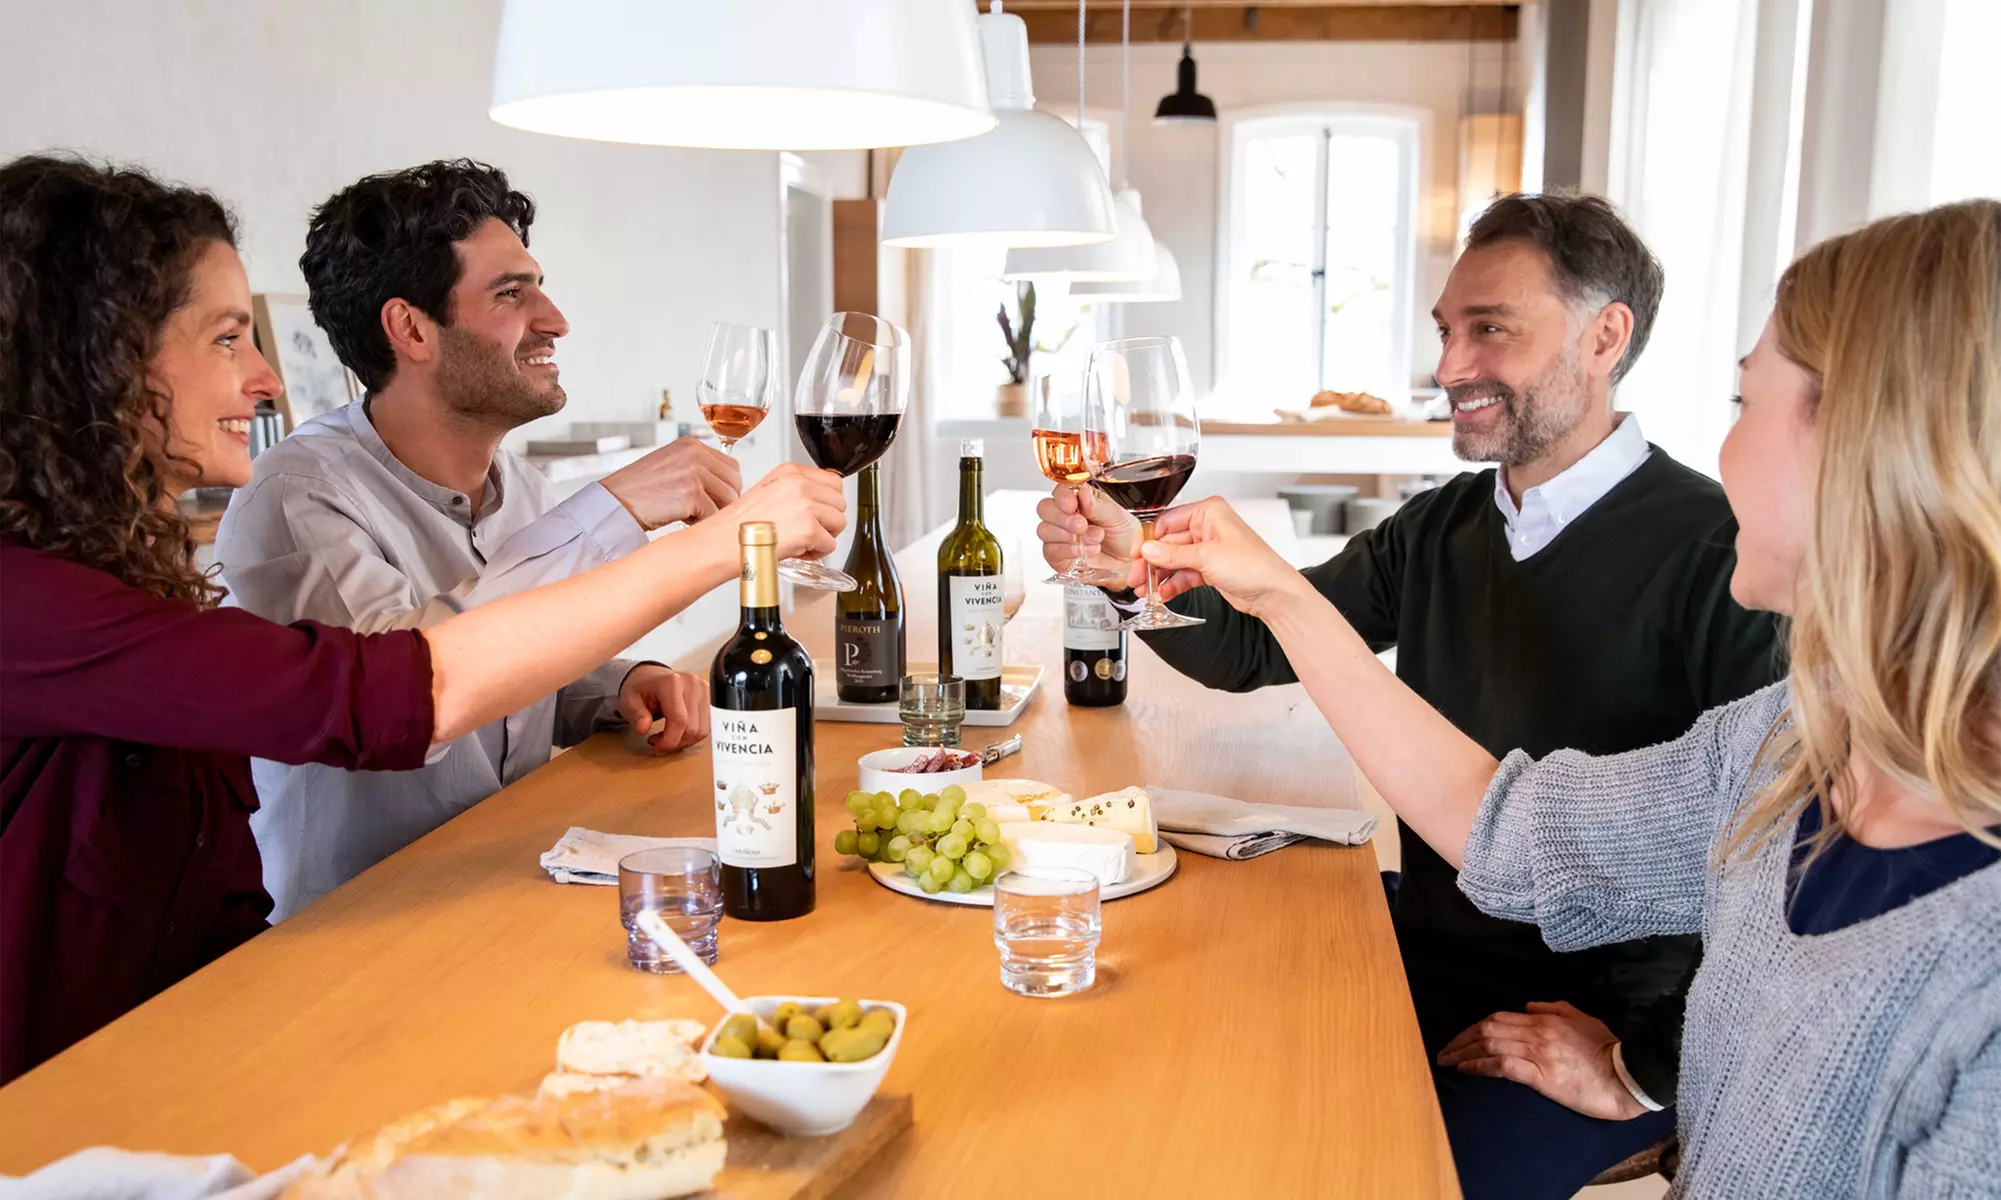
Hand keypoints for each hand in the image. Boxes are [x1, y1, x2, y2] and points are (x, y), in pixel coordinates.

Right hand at [601, 438, 742, 530]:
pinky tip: (683, 520)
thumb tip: (728, 489)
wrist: (615, 502)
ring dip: (713, 512)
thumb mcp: (672, 466)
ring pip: (729, 499)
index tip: (712, 499)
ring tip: (690, 514)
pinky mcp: (692, 493)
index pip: (731, 466)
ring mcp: (695, 472)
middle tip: (701, 511)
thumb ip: (698, 469)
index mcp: (692, 444)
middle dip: (723, 501)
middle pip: (734, 482)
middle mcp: (696, 453)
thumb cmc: (640, 490)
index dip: (725, 487)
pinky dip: (702, 523)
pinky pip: (714, 515)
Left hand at [617, 665, 707, 753]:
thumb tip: (643, 728)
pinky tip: (679, 733)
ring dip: (685, 741)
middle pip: (692, 727)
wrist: (651, 677)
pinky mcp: (710, 698)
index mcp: (672, 682)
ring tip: (667, 737)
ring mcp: (703, 690)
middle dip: (675, 742)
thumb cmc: (641, 688)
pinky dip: (693, 735)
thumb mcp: (629, 701)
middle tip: (658, 743)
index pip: (680, 720)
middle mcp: (692, 684)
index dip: (670, 740)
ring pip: (702, 729)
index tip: (657, 747)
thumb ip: (636, 715)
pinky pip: (706, 726)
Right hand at [714, 463, 846, 561]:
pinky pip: (830, 544)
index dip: (827, 502)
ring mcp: (806, 505)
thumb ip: (794, 490)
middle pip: (840, 502)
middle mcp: (800, 484)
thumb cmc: (739, 524)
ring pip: (839, 522)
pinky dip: (817, 553)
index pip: (833, 481)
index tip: (817, 513)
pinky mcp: (809, 529)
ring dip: (825, 536)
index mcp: (790, 473)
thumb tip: (819, 501)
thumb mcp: (767, 492)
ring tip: (802, 542)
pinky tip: (798, 552)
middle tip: (808, 531)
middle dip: (828, 520)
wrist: (723, 541)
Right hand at [1035, 485, 1138, 578]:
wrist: (1129, 564)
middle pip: (1045, 509)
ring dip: (1069, 536)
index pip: (1059, 491)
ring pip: (1044, 530)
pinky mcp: (1057, 556)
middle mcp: (1065, 516)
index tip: (1071, 504)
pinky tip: (1084, 551)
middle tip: (1082, 525)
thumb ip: (1098, 504)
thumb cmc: (1124, 537)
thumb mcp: (1117, 516)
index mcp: (1079, 500)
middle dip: (1062, 518)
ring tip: (1094, 539)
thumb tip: (1082, 491)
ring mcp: (1059, 536)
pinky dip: (1068, 550)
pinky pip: (1050, 550)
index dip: (1062, 497)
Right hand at [1137, 497, 1312, 616]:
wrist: (1274, 593)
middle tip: (1137, 577)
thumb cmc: (1254, 566)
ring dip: (1159, 575)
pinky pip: (1184, 573)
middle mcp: (1208, 527)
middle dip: (1152, 562)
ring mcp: (1208, 548)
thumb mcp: (1207, 557)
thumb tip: (1147, 550)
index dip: (1149, 539)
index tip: (1137, 555)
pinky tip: (1163, 593)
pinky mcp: (1210, 568)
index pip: (1167, 521)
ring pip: (1174, 560)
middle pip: (1168, 543)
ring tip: (1146, 589)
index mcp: (1209, 512)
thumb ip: (1173, 555)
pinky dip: (1173, 583)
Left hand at [1436, 1002, 1648, 1120]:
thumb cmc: (1607, 1050)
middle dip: (1461, 1038)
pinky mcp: (1541, 1076)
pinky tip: (1466, 1069)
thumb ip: (1554, 1008)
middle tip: (1444, 1050)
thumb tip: (1528, 1005)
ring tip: (1446, 1061)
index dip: (1475, 1026)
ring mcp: (1538, 1053)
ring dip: (1463, 1052)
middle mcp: (1537, 1032)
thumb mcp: (1582, 1019)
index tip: (1461, 1037)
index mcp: (1545, 1018)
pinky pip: (1502, 1066)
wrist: (1626, 1077)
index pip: (1499, 1017)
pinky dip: (1479, 1065)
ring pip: (1490, 1045)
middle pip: (1488, 1029)